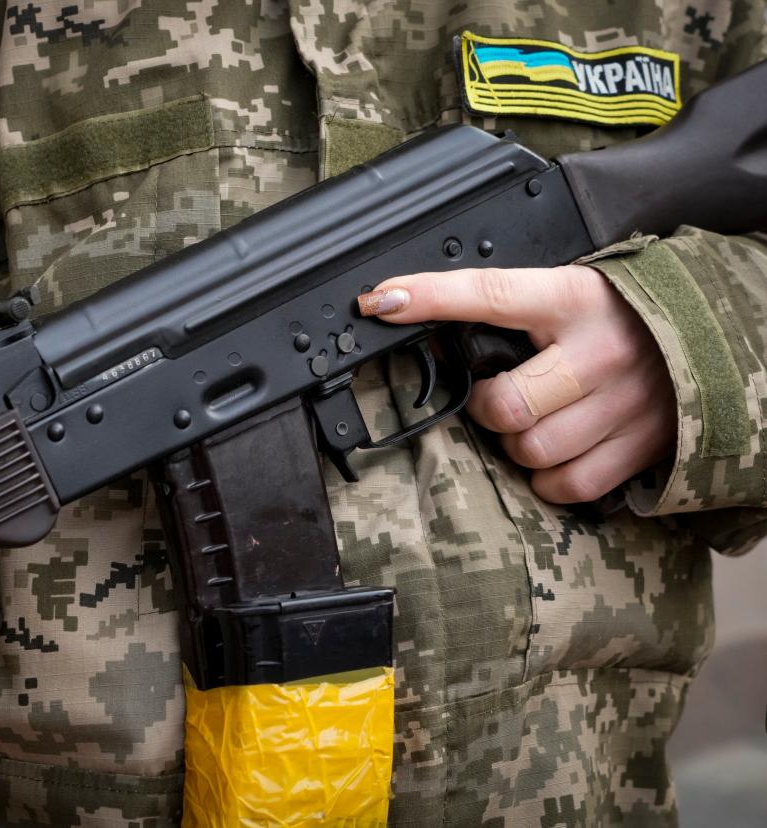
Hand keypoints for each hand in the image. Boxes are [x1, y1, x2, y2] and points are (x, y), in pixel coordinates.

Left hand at [358, 265, 675, 502]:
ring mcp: (626, 403)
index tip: (380, 300)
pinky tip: (560, 452)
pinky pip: (569, 484)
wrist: (719, 334)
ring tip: (538, 420)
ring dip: (519, 445)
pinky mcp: (644, 445)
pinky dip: (550, 479)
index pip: (490, 293)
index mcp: (574, 299)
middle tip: (501, 395)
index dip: (431, 297)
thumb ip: (515, 309)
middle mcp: (601, 351)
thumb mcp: (571, 293)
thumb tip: (431, 326)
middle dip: (488, 409)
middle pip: (506, 405)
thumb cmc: (626, 315)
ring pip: (532, 450)